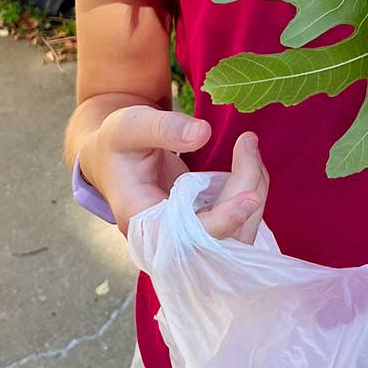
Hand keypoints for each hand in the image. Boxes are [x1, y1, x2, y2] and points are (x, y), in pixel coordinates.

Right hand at [79, 109, 266, 239]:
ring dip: (254, 192)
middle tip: (249, 143)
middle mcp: (164, 241)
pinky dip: (250, 193)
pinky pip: (238, 224)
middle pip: (221, 238)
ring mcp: (185, 240)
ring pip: (236, 236)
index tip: (250, 197)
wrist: (113, 158)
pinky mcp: (202, 229)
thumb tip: (203, 133)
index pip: (187, 239)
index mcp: (140, 220)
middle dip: (245, 192)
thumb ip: (164, 128)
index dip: (222, 222)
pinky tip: (247, 161)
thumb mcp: (130, 126)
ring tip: (248, 147)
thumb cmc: (118, 143)